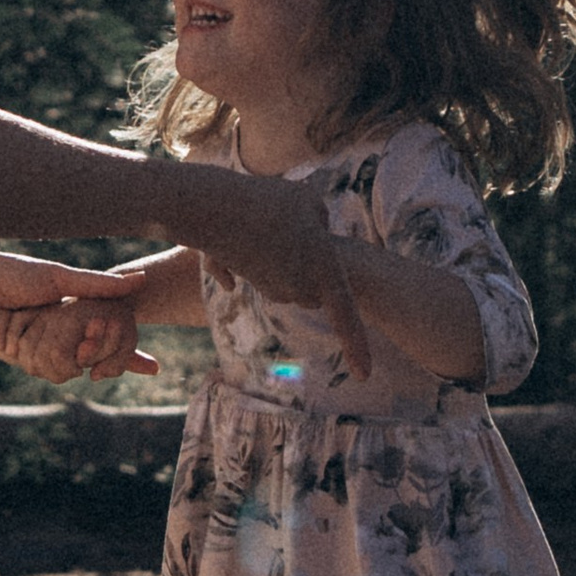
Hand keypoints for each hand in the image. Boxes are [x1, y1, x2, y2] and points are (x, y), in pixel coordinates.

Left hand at [0, 249, 157, 385]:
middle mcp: (63, 335)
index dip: (130, 355)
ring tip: (34, 321)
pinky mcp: (28, 361)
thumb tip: (139, 280)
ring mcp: (46, 349)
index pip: (109, 339)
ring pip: (72, 367)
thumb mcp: (61, 277)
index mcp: (75, 314)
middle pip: (95, 357)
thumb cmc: (16, 274)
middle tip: (85, 329)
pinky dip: (40, 353)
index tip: (154, 367)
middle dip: (95, 345)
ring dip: (58, 346)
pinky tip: (21, 334)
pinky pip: (49, 370)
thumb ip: (99, 285)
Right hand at [195, 179, 375, 376]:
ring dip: (287, 254)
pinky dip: (264, 252)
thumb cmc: (265, 201)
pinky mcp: (253, 280)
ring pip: (291, 277)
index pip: (345, 313)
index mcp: (322, 269)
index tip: (364, 375)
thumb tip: (313, 237)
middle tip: (297, 230)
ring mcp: (274, 287)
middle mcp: (299, 287)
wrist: (211, 209)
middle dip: (314, 270)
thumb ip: (321, 221)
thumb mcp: (309, 200)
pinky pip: (269, 268)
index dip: (356, 345)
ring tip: (270, 223)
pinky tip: (249, 230)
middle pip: (316, 289)